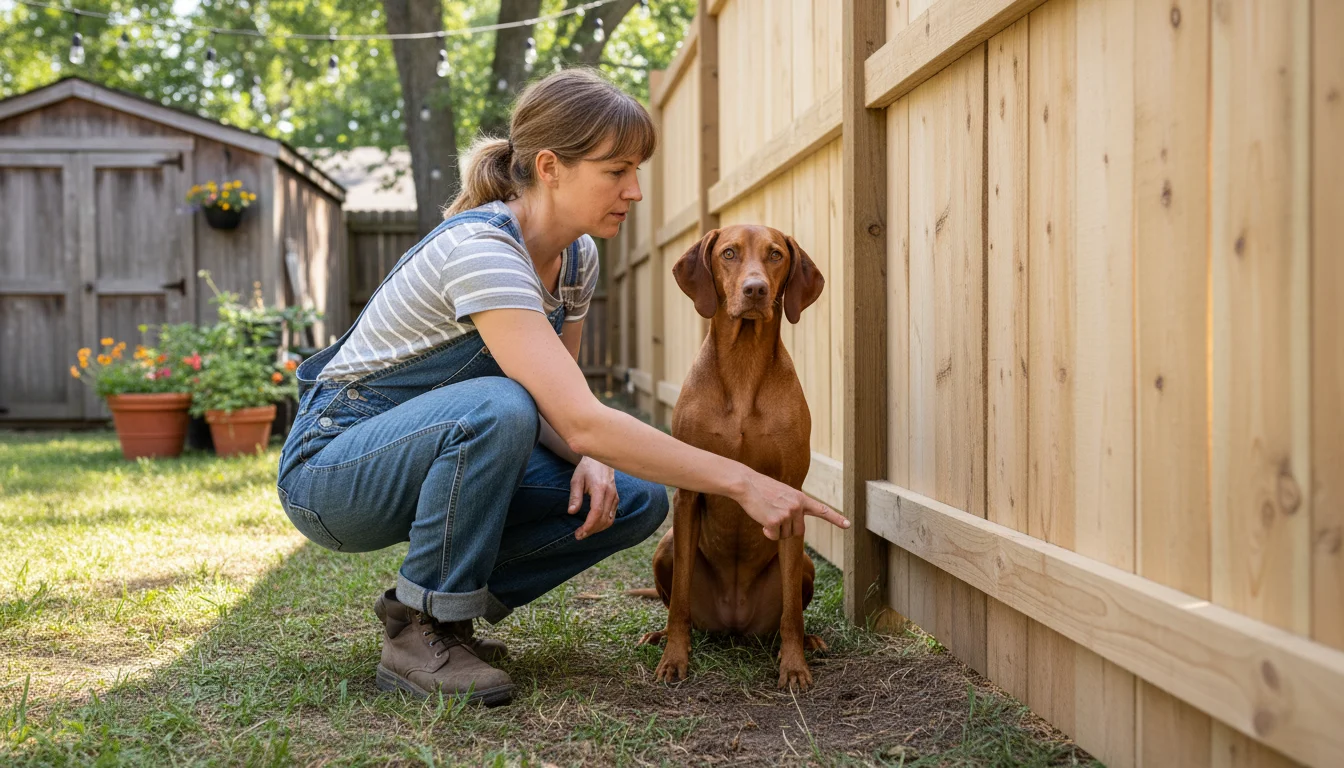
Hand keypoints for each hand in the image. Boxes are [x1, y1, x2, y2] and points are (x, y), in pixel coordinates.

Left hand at [569, 457, 618, 539]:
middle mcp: (610, 494)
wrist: (600, 460)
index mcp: (600, 488)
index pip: (596, 512)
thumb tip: (571, 512)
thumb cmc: (586, 469)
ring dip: (597, 529)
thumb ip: (575, 496)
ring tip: (585, 532)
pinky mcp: (616, 498)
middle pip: (603, 519)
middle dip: (591, 530)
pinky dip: (603, 524)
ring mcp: (615, 497)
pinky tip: (593, 526)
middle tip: (578, 535)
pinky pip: (612, 516)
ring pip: (609, 520)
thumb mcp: (576, 480)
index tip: (579, 533)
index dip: (588, 525)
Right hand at [735, 470, 849, 540]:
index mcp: (801, 498)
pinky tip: (762, 519)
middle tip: (774, 516)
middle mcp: (797, 506)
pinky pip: (774, 536)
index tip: (848, 525)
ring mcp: (788, 513)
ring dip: (775, 530)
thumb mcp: (783, 494)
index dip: (836, 518)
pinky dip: (767, 532)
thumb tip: (795, 526)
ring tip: (767, 513)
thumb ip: (794, 506)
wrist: (746, 484)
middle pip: (798, 531)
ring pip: (785, 535)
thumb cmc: (762, 489)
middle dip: (787, 530)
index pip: (822, 510)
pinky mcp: (776, 521)